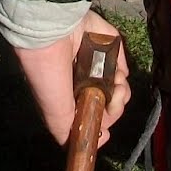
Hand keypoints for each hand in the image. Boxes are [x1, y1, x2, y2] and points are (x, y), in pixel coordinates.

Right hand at [11, 10, 130, 148]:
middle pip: (107, 101)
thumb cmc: (48, 73)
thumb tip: (98, 140)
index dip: (101, 121)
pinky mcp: (105, 42)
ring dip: (121, 89)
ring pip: (118, 84)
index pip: (90, 112)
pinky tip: (119, 72)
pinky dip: (123, 69)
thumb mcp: (53, 111)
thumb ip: (68, 130)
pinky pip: (121, 61)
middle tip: (114, 98)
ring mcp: (94, 60)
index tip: (105, 128)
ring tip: (117, 83)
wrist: (51, 30)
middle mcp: (81, 77)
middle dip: (115, 106)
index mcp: (67, 93)